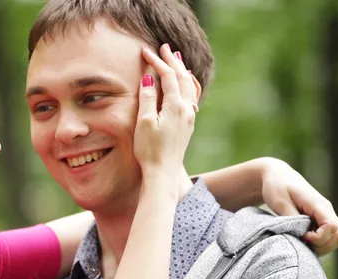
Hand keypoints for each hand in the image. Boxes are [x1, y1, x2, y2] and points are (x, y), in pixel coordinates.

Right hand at [133, 45, 196, 183]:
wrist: (163, 173)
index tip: (145, 51)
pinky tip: (187, 84)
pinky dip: (189, 85)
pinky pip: (193, 97)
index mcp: (176, 106)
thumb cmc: (150, 150)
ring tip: (177, 59)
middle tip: (164, 47)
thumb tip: (150, 77)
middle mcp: (187, 109)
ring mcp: (190, 117)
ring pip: (190, 86)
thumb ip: (148, 98)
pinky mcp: (188, 125)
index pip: (167, 76)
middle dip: (172, 61)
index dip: (156, 62)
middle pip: (182, 77)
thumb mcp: (144, 122)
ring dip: (183, 71)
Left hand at [261, 158, 337, 255]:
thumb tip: (301, 234)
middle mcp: (326, 210)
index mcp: (317, 204)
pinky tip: (304, 240)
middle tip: (302, 243)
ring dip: (322, 246)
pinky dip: (320, 243)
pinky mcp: (321, 219)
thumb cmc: (277, 187)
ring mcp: (326, 215)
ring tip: (302, 242)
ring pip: (337, 238)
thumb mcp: (280, 202)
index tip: (302, 236)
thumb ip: (292, 218)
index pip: (332, 226)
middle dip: (322, 246)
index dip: (319, 238)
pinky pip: (330, 236)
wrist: (278, 176)